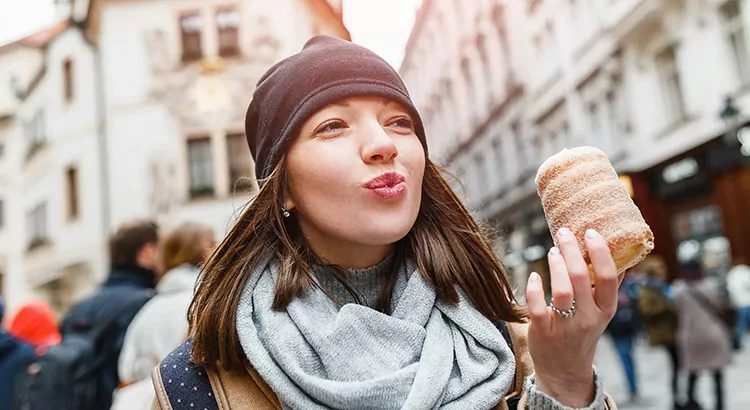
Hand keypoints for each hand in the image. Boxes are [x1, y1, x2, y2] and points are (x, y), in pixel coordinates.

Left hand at [525, 227, 617, 406]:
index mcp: (606, 310)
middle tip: (564, 233)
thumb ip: (607, 287)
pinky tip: (534, 275)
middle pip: (583, 278)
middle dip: (572, 251)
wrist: (565, 370)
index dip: (601, 252)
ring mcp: (566, 327)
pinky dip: (534, 289)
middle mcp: (588, 318)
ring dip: (556, 266)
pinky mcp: (544, 332)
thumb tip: (619, 254)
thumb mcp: (600, 313)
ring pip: (562, 291)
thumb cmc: (582, 333)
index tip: (591, 232)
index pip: (610, 277)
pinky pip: (538, 308)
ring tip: (552, 251)